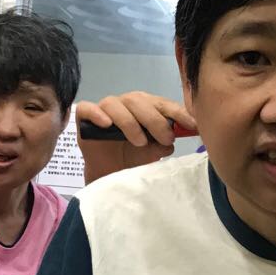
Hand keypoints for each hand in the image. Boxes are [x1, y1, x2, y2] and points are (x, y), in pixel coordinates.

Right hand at [75, 92, 194, 183]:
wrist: (107, 173)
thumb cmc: (131, 159)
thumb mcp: (152, 154)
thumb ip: (161, 145)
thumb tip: (170, 142)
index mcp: (145, 107)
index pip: (162, 104)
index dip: (177, 112)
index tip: (192, 125)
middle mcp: (125, 104)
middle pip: (139, 101)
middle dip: (156, 120)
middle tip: (166, 138)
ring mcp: (104, 109)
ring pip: (116, 104)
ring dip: (130, 122)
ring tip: (140, 142)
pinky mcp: (84, 117)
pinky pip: (88, 109)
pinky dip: (97, 114)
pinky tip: (107, 125)